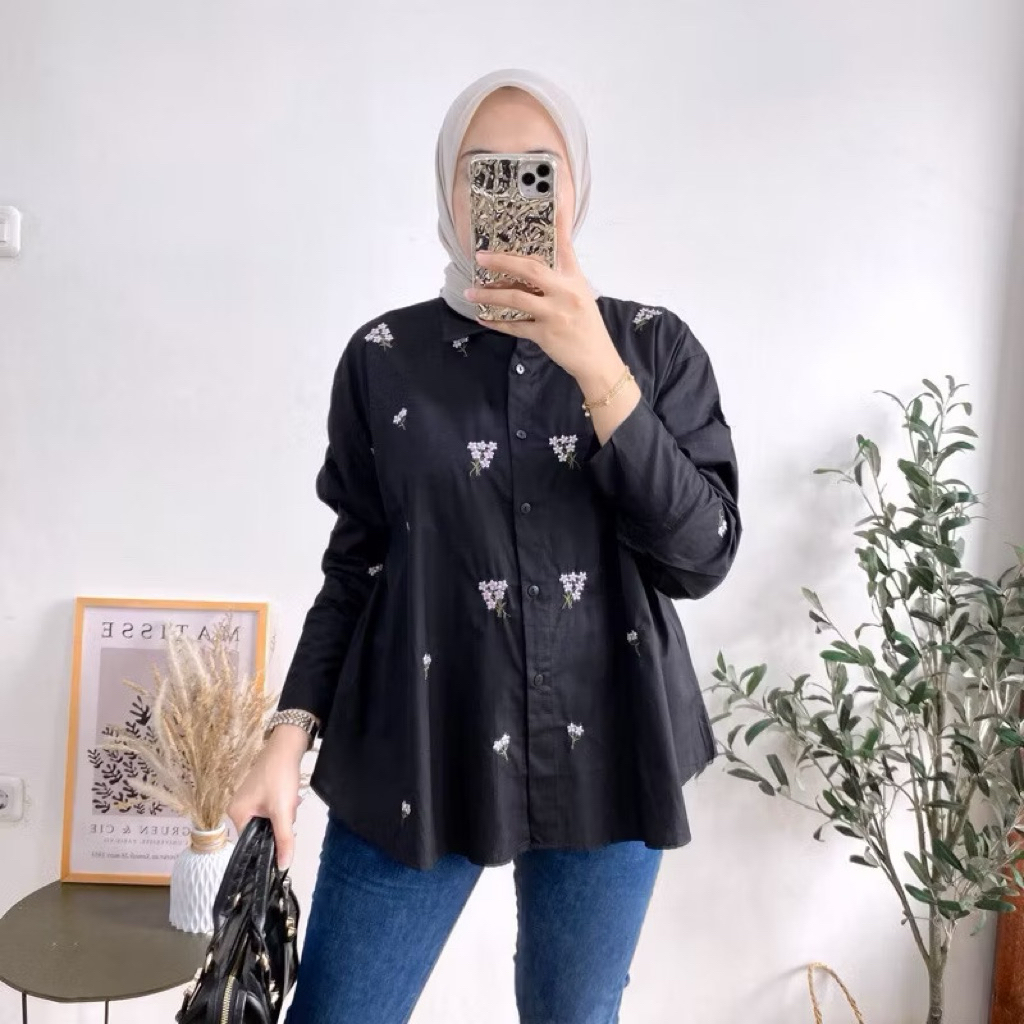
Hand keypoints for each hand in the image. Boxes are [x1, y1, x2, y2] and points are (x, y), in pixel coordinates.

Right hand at [228, 725, 306, 869]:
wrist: (287, 746)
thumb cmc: (280, 776)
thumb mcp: (283, 811)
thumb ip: (283, 840)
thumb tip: (282, 866)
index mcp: (236, 814)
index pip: (250, 843)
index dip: (268, 845)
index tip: (284, 843)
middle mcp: (237, 808)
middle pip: (260, 831)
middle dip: (278, 826)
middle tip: (289, 813)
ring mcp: (247, 799)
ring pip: (269, 820)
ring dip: (283, 815)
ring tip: (290, 802)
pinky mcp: (259, 792)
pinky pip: (271, 809)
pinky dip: (283, 807)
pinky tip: (290, 797)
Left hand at [464, 216, 624, 395]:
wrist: (597, 360)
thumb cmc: (587, 327)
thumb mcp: (581, 295)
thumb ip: (561, 279)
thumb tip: (531, 269)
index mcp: (574, 279)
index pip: (565, 245)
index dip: (558, 222)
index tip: (552, 198)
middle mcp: (565, 292)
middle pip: (530, 269)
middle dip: (502, 261)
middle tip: (480, 258)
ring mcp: (555, 314)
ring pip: (516, 298)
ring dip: (490, 295)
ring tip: (471, 293)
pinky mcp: (545, 334)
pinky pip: (515, 326)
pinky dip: (497, 323)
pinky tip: (483, 318)